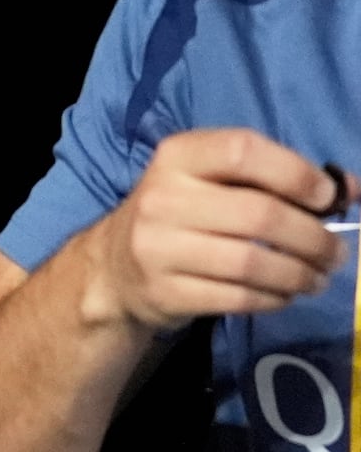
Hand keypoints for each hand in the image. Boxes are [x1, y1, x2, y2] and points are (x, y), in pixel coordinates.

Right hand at [85, 130, 345, 330]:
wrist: (114, 267)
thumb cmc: (181, 213)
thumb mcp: (215, 181)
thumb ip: (279, 178)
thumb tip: (349, 190)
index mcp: (177, 157)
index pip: (242, 151)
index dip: (296, 173)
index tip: (327, 199)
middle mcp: (162, 198)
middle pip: (258, 214)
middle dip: (313, 238)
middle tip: (335, 252)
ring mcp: (158, 248)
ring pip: (252, 263)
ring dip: (301, 274)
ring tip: (318, 277)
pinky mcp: (164, 292)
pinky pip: (238, 298)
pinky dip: (275, 299)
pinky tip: (285, 294)